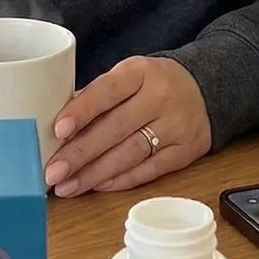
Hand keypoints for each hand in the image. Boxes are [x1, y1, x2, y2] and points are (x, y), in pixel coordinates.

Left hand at [44, 57, 211, 196]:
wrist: (206, 88)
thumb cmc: (152, 84)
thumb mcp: (127, 76)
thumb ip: (96, 97)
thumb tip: (56, 128)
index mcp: (141, 72)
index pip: (108, 91)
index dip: (82, 111)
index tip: (58, 130)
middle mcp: (161, 97)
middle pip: (116, 128)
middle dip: (80, 153)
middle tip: (53, 172)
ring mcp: (177, 125)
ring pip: (131, 154)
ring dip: (95, 173)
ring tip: (67, 185)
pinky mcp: (187, 151)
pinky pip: (150, 170)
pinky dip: (121, 180)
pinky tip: (97, 185)